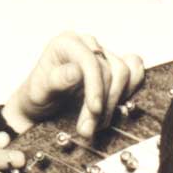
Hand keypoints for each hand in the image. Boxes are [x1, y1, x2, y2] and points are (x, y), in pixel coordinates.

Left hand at [5, 32, 146, 138]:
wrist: (41, 108)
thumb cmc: (37, 97)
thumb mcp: (38, 92)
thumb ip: (55, 80)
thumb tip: (76, 71)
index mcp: (66, 43)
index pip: (90, 60)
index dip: (96, 87)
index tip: (94, 110)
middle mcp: (87, 44)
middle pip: (111, 70)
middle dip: (102, 103)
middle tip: (88, 129)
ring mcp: (103, 53)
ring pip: (124, 73)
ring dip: (114, 103)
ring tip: (96, 124)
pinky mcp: (114, 66)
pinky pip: (134, 71)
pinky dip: (129, 90)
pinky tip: (114, 107)